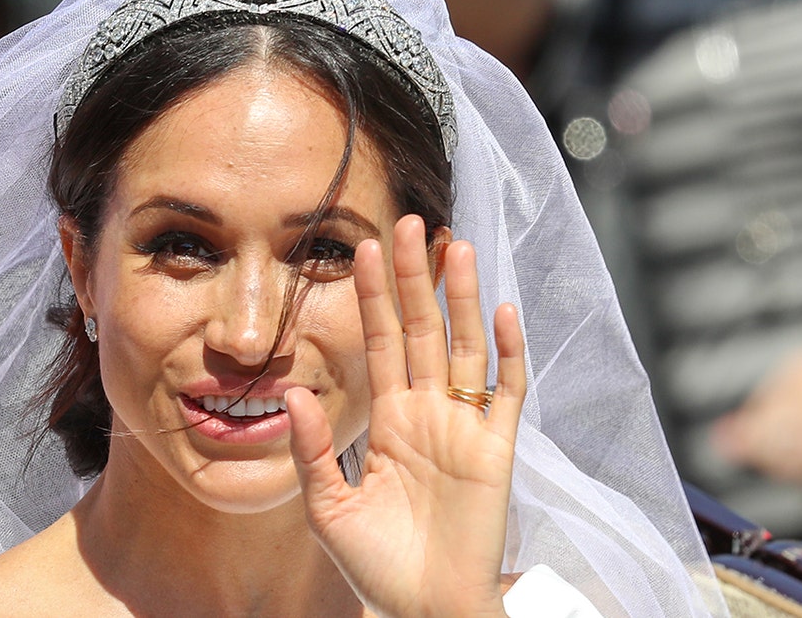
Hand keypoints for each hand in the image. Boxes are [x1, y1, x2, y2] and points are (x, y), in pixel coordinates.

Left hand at [286, 215, 525, 617]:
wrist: (422, 608)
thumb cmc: (376, 565)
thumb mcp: (328, 507)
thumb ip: (313, 450)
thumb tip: (293, 391)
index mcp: (388, 420)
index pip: (380, 342)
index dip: (374, 297)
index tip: (364, 248)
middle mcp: (428, 412)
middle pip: (422, 329)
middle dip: (415, 277)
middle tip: (409, 221)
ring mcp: (465, 426)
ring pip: (463, 346)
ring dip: (462, 297)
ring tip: (454, 244)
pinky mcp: (497, 450)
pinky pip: (507, 392)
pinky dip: (508, 353)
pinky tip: (502, 312)